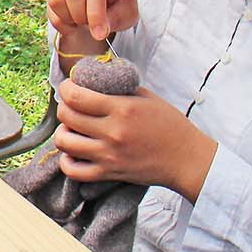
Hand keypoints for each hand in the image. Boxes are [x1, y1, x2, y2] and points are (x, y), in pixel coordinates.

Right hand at [46, 0, 138, 45]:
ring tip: (86, 20)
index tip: (99, 32)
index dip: (96, 11)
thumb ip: (115, 18)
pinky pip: (51, 8)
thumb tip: (97, 30)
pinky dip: (62, 22)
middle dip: (83, 16)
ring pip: (57, 0)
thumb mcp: (128, 11)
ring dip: (72, 18)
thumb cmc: (120, 1)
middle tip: (95, 26)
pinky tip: (75, 21)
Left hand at [53, 81, 215, 197]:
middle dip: (64, 107)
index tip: (69, 87)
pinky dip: (67, 161)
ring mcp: (109, 155)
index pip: (76, 96)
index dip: (66, 88)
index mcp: (122, 109)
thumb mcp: (148, 98)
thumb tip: (94, 77)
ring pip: (64, 143)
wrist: (187, 160)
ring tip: (72, 129)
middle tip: (72, 107)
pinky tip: (75, 153)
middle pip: (66, 116)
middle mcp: (113, 132)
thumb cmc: (170, 126)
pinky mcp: (109, 174)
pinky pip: (74, 171)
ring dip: (63, 132)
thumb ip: (120, 87)